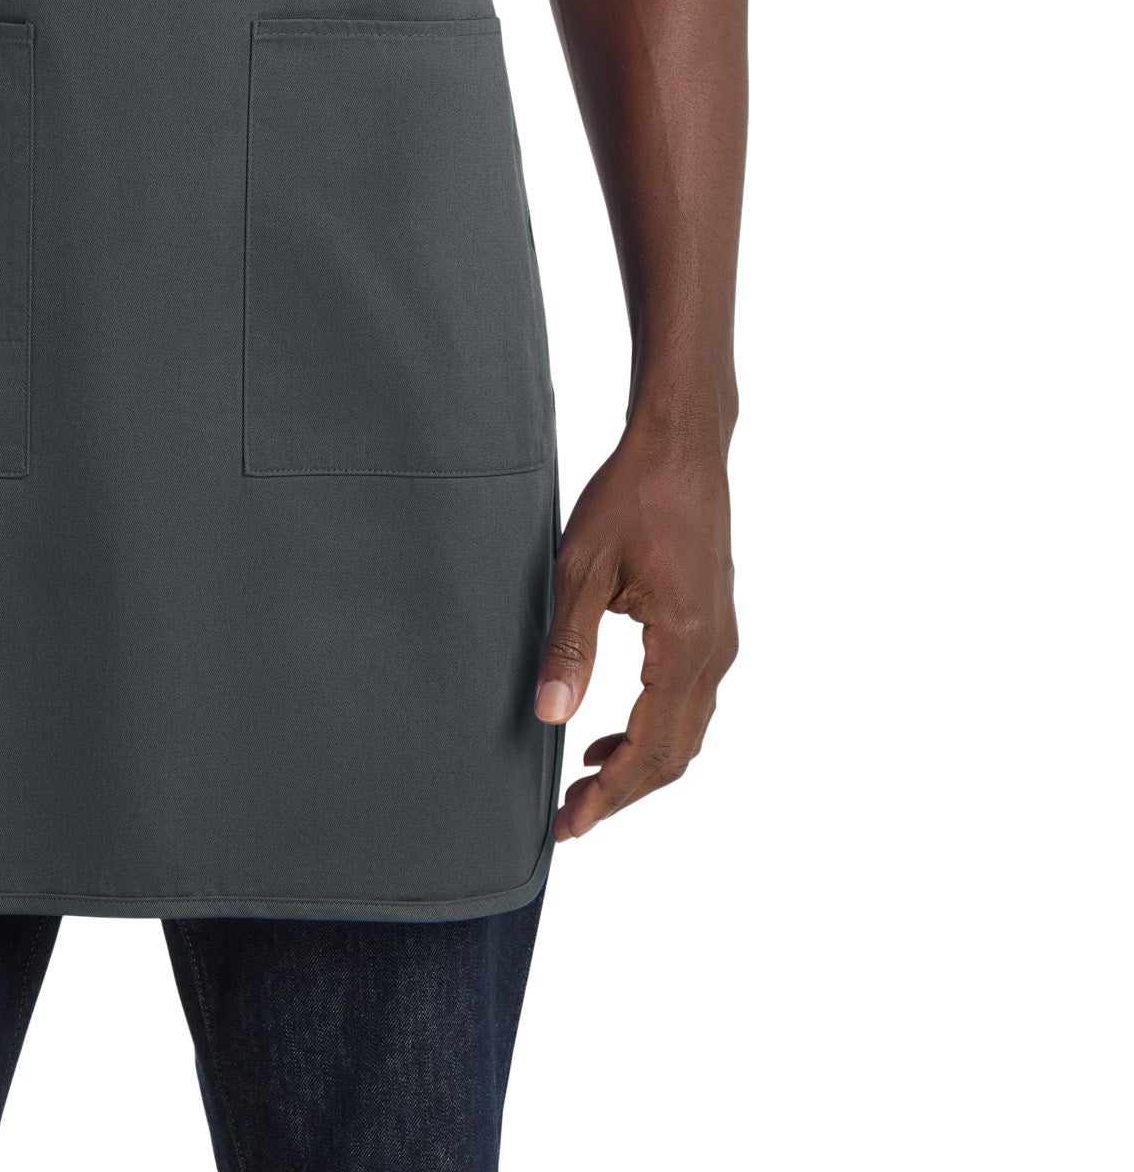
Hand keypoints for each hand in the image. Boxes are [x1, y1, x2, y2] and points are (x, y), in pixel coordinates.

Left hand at [534, 417, 736, 839]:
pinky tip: (610, 731)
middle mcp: (715, 652)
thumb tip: (549, 718)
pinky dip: (654, 730)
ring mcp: (721, 640)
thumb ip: (569, 645)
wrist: (682, 444)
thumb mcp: (582, 566)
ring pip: (687, 733)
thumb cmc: (631, 494)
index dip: (609, 796)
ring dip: (638, 765)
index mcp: (685, 645)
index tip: (569, 826)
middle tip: (569, 818)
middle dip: (622, 793)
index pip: (649, 749)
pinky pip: (690, 702)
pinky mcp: (715, 626)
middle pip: (675, 755)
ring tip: (584, 782)